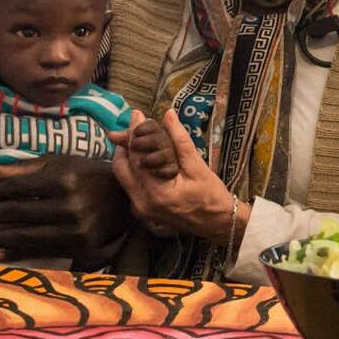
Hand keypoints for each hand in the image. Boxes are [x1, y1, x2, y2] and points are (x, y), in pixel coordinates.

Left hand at [0, 153, 132, 266]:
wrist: (125, 199)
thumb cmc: (86, 175)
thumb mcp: (58, 164)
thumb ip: (21, 169)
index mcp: (63, 179)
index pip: (18, 189)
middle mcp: (70, 206)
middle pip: (18, 213)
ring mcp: (76, 230)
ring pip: (27, 236)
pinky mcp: (82, 249)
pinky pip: (42, 251)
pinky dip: (17, 253)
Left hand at [111, 108, 238, 240]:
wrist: (218, 224)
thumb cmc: (211, 196)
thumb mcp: (198, 166)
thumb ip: (180, 140)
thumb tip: (168, 115)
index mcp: (157, 192)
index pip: (136, 156)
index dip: (134, 132)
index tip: (136, 114)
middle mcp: (142, 203)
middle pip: (121, 167)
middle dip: (125, 143)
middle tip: (132, 125)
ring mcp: (140, 210)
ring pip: (123, 177)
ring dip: (127, 156)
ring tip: (136, 137)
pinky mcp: (142, 212)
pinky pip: (130, 186)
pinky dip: (133, 169)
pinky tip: (143, 157)